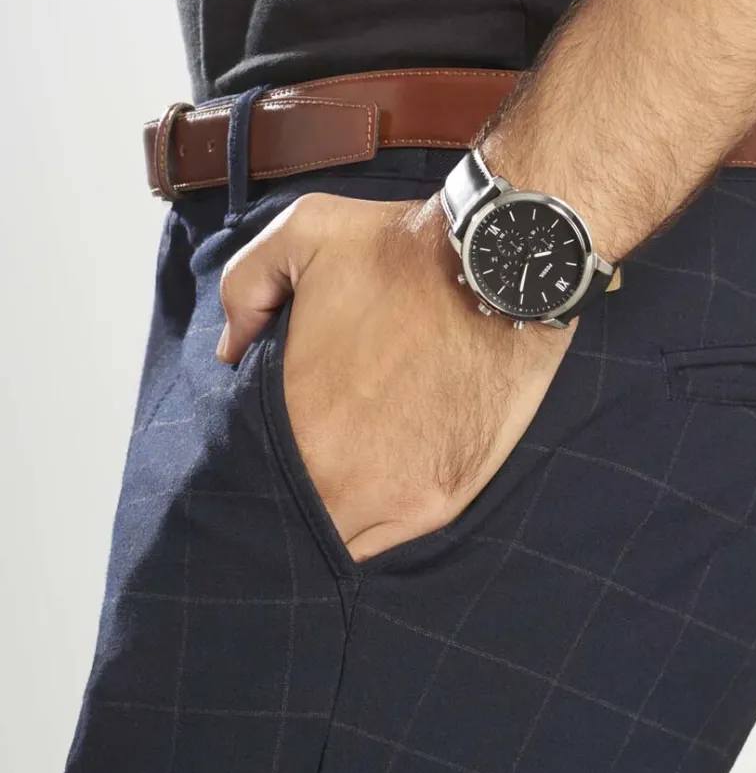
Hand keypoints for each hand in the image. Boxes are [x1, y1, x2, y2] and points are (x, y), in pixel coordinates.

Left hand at [216, 191, 573, 561]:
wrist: (507, 270)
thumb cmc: (405, 255)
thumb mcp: (303, 235)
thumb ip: (246, 289)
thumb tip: (232, 351)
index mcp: (296, 424)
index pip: (246, 476)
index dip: (244, 466)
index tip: (256, 445)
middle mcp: (341, 481)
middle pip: (291, 518)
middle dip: (284, 494)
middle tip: (297, 455)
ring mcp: (400, 499)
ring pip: (340, 537)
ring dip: (330, 512)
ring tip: (338, 467)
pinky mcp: (445, 499)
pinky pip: (390, 533)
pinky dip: (375, 512)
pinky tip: (377, 473)